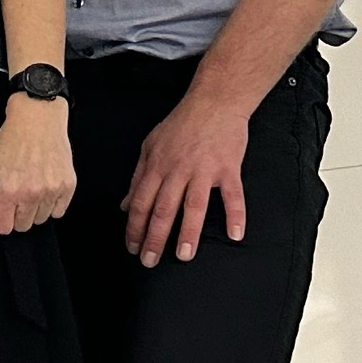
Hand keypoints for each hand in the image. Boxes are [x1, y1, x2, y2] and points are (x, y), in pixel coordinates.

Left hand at [0, 97, 76, 233]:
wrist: (38, 117)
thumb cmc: (13, 138)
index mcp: (7, 190)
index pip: (4, 228)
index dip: (1, 221)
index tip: (3, 212)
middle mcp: (30, 193)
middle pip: (23, 226)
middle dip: (18, 215)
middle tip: (18, 195)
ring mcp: (51, 190)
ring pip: (41, 220)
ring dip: (35, 209)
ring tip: (33, 187)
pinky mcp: (67, 186)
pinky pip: (59, 211)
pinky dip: (52, 204)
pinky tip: (45, 187)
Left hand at [124, 93, 249, 262]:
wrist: (214, 101)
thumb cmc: (182, 124)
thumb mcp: (150, 146)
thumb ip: (138, 177)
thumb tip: (125, 205)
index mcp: (157, 166)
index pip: (140, 203)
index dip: (134, 228)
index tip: (132, 247)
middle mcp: (178, 170)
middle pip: (162, 209)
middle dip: (154, 238)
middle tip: (150, 261)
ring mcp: (204, 169)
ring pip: (193, 206)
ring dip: (187, 233)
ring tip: (184, 256)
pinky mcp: (228, 167)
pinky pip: (232, 196)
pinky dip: (235, 215)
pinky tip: (235, 235)